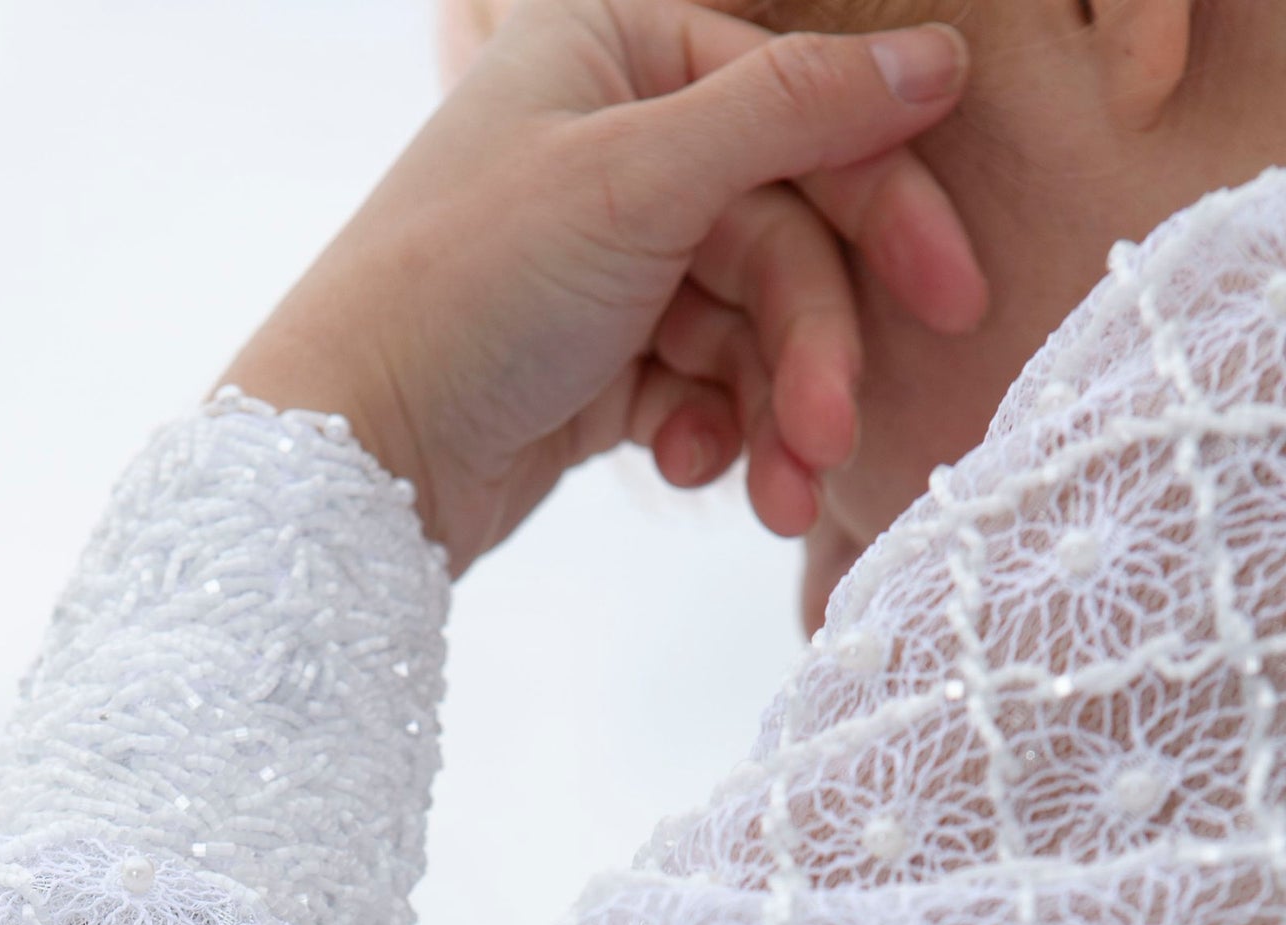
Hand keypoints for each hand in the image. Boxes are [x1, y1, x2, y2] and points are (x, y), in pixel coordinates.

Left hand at [225, 0, 982, 573]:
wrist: (352, 457)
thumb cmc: (466, 290)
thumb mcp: (640, 178)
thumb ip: (795, 112)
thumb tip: (941, 57)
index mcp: (615, 50)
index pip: (795, 110)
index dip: (879, 205)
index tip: (951, 291)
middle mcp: (612, 141)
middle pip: (780, 233)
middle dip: (811, 345)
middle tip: (835, 435)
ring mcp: (604, 257)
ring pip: (748, 325)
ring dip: (774, 412)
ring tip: (779, 496)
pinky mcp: (594, 362)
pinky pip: (698, 386)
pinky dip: (709, 433)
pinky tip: (682, 471)